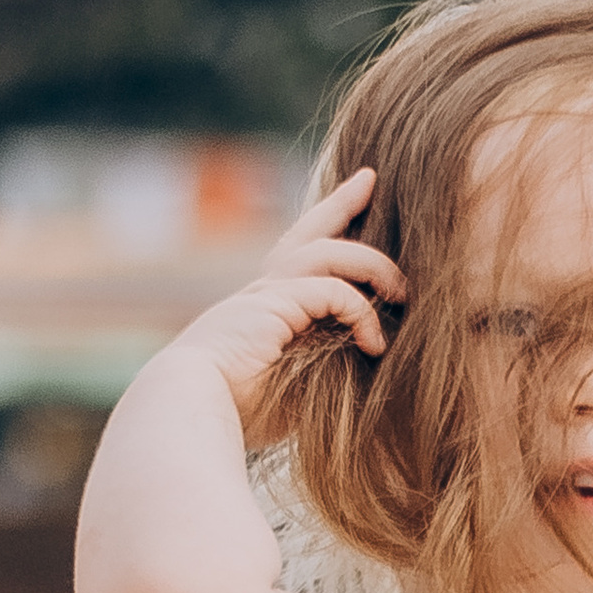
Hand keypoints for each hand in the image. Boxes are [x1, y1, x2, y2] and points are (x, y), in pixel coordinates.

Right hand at [171, 169, 408, 423]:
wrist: (191, 406)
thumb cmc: (239, 413)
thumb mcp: (294, 391)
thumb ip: (323, 369)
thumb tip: (365, 369)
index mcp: (264, 309)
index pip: (299, 258)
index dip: (326, 229)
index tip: (356, 206)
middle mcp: (263, 291)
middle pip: (307, 231)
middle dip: (340, 202)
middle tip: (369, 179)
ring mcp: (265, 293)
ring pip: (326, 254)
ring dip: (372, 267)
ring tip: (401, 293)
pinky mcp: (273, 304)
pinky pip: (330, 290)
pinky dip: (359, 311)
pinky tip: (373, 344)